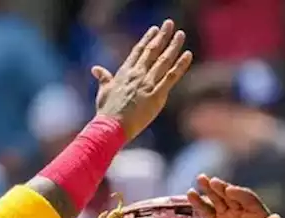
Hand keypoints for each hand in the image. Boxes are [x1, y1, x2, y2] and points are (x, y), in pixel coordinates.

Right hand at [91, 19, 192, 140]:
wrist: (112, 127)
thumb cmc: (107, 112)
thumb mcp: (103, 92)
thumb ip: (103, 78)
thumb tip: (96, 69)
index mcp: (125, 73)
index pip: (138, 51)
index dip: (147, 39)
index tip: (154, 29)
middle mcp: (137, 74)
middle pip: (152, 51)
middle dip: (162, 36)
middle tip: (169, 24)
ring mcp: (147, 84)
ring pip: (163, 60)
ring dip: (173, 46)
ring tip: (180, 35)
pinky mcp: (157, 95)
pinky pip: (171, 77)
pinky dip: (180, 65)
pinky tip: (188, 55)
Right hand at [187, 175, 284, 217]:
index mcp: (257, 211)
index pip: (248, 198)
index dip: (239, 193)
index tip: (230, 190)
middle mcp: (241, 209)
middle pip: (230, 195)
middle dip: (222, 188)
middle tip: (212, 181)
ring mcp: (227, 216)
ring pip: (217, 200)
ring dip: (208, 189)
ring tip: (200, 179)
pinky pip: (206, 212)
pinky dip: (198, 203)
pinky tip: (191, 194)